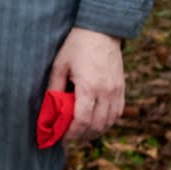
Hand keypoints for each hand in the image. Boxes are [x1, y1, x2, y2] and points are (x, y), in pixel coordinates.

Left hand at [48, 27, 127, 143]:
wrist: (102, 30)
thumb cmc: (76, 46)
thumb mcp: (59, 65)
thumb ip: (54, 89)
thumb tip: (48, 109)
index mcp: (89, 87)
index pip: (82, 121)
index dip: (71, 134)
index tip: (61, 139)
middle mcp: (106, 92)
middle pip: (96, 126)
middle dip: (81, 137)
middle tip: (68, 139)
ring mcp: (117, 91)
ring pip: (109, 122)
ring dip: (95, 132)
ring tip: (81, 134)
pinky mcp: (122, 89)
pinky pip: (117, 113)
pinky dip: (107, 122)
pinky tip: (96, 123)